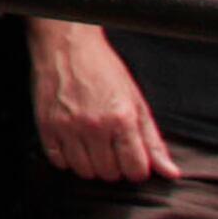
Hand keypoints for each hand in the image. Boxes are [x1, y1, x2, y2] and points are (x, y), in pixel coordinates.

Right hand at [29, 18, 180, 183]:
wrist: (65, 45)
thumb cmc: (103, 68)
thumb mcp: (136, 101)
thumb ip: (153, 141)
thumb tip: (170, 173)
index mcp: (122, 118)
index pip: (136, 169)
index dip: (137, 168)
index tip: (132, 159)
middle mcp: (95, 125)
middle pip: (110, 173)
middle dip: (114, 166)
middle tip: (111, 148)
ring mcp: (68, 126)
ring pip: (84, 171)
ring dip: (91, 165)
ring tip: (92, 146)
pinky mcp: (46, 125)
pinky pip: (58, 161)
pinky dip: (66, 158)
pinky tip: (73, 143)